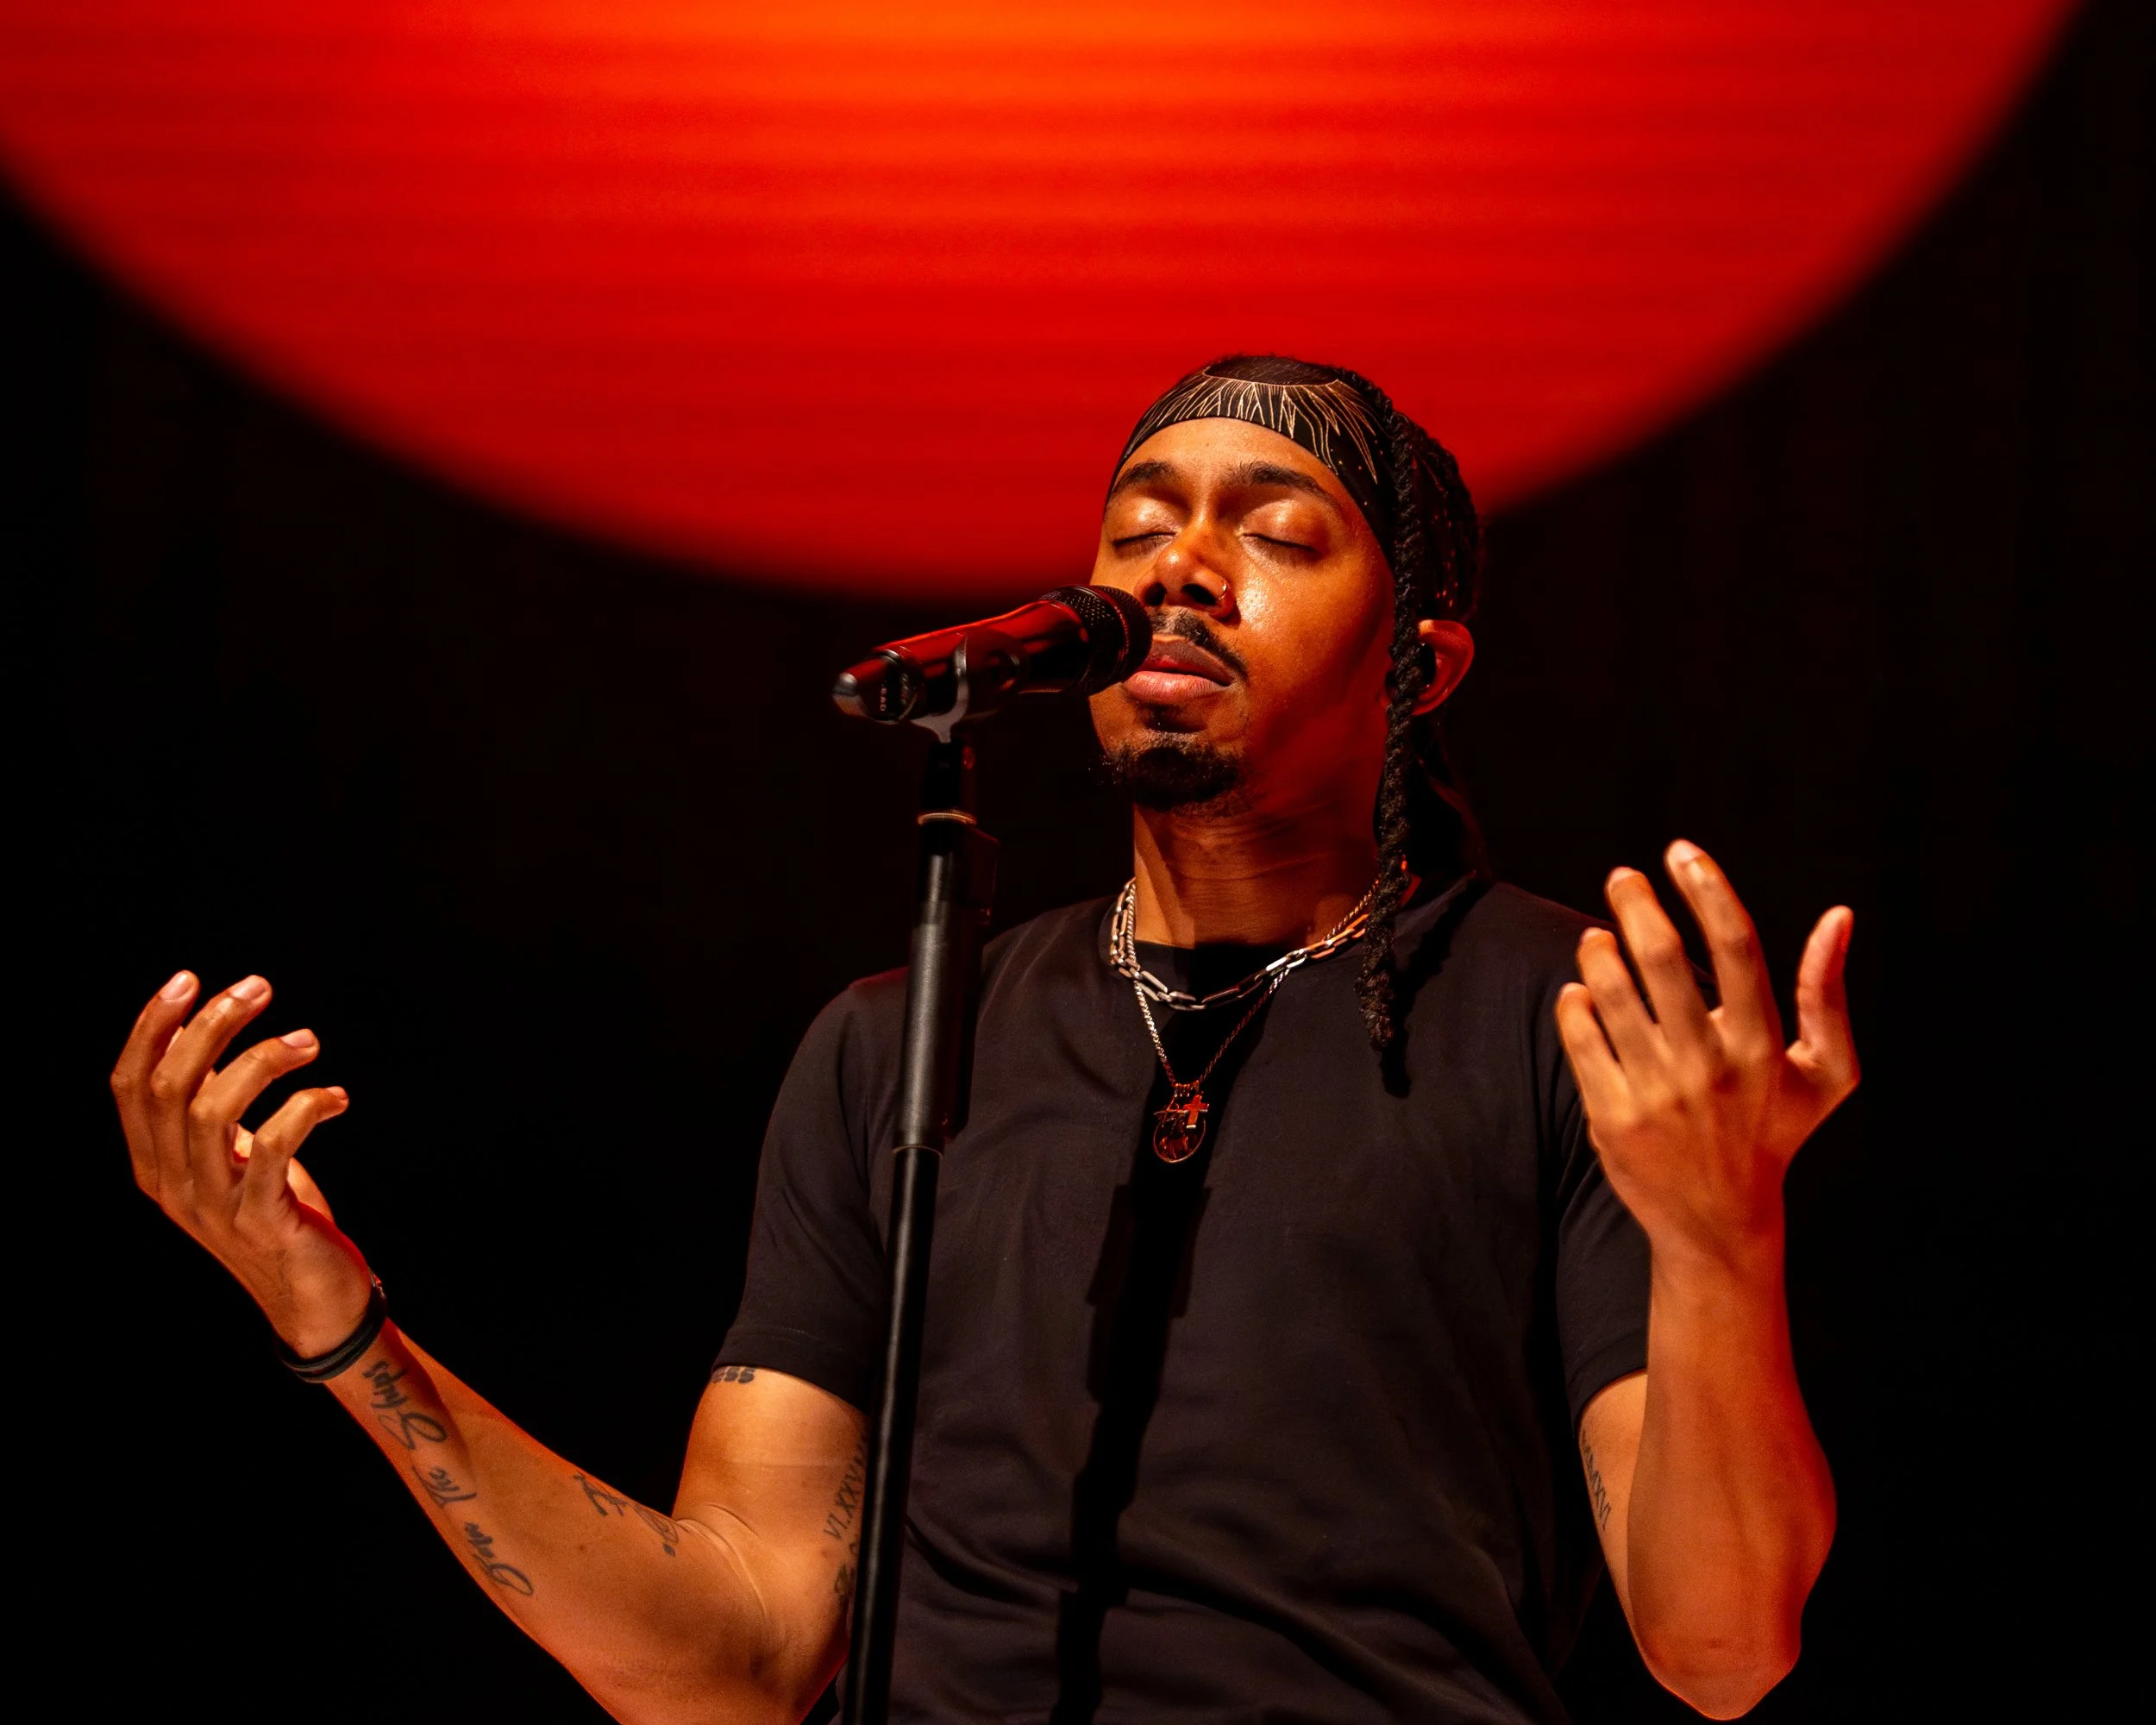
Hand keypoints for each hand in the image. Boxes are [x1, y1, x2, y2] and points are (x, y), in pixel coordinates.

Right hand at [111, 971, 372, 1354]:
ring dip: (263, 1060)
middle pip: (168, 1086)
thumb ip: (211, 1107)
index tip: (188, 979)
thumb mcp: (232, 1157)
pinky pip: (274, 1147)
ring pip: (211, 1110)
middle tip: (259, 988)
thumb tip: (205, 1038)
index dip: (151, 1027)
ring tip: (308, 1041)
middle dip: (211, 1025)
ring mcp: (212, 1205)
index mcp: (154, 1164)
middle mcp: (172, 1184)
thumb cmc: (277, 1214)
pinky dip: (305, 1108)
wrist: (312, 1300)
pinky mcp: (261, 1219)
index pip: (129, 1085)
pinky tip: (337, 1097)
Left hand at [1555, 841, 1857, 1269]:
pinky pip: (1579, 1034)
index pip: (1735, 945)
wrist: (1719, 1222)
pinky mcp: (1611, 1116)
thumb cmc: (1774, 1133)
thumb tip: (1839, 917)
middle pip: (1660, 956)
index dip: (1706, 888)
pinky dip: (1575, 1000)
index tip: (1681, 852)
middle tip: (1623, 879)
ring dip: (1597, 949)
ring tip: (1599, 938)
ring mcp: (1656, 1092)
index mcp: (1762, 1046)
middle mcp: (1709, 1066)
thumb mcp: (1825, 1074)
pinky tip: (1582, 992)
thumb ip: (1827, 994)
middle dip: (1635, 902)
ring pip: (1609, 990)